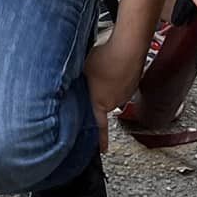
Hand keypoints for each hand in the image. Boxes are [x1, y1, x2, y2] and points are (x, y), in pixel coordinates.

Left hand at [85, 31, 143, 146]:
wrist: (128, 47)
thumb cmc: (105, 57)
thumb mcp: (81, 69)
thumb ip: (74, 81)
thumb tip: (63, 84)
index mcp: (100, 103)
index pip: (99, 127)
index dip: (100, 140)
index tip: (102, 149)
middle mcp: (114, 102)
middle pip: (103, 104)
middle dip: (97, 96)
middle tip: (93, 83)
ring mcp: (126, 93)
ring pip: (113, 92)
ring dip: (107, 85)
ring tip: (103, 70)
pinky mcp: (133, 83)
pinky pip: (122, 84)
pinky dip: (117, 77)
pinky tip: (112, 65)